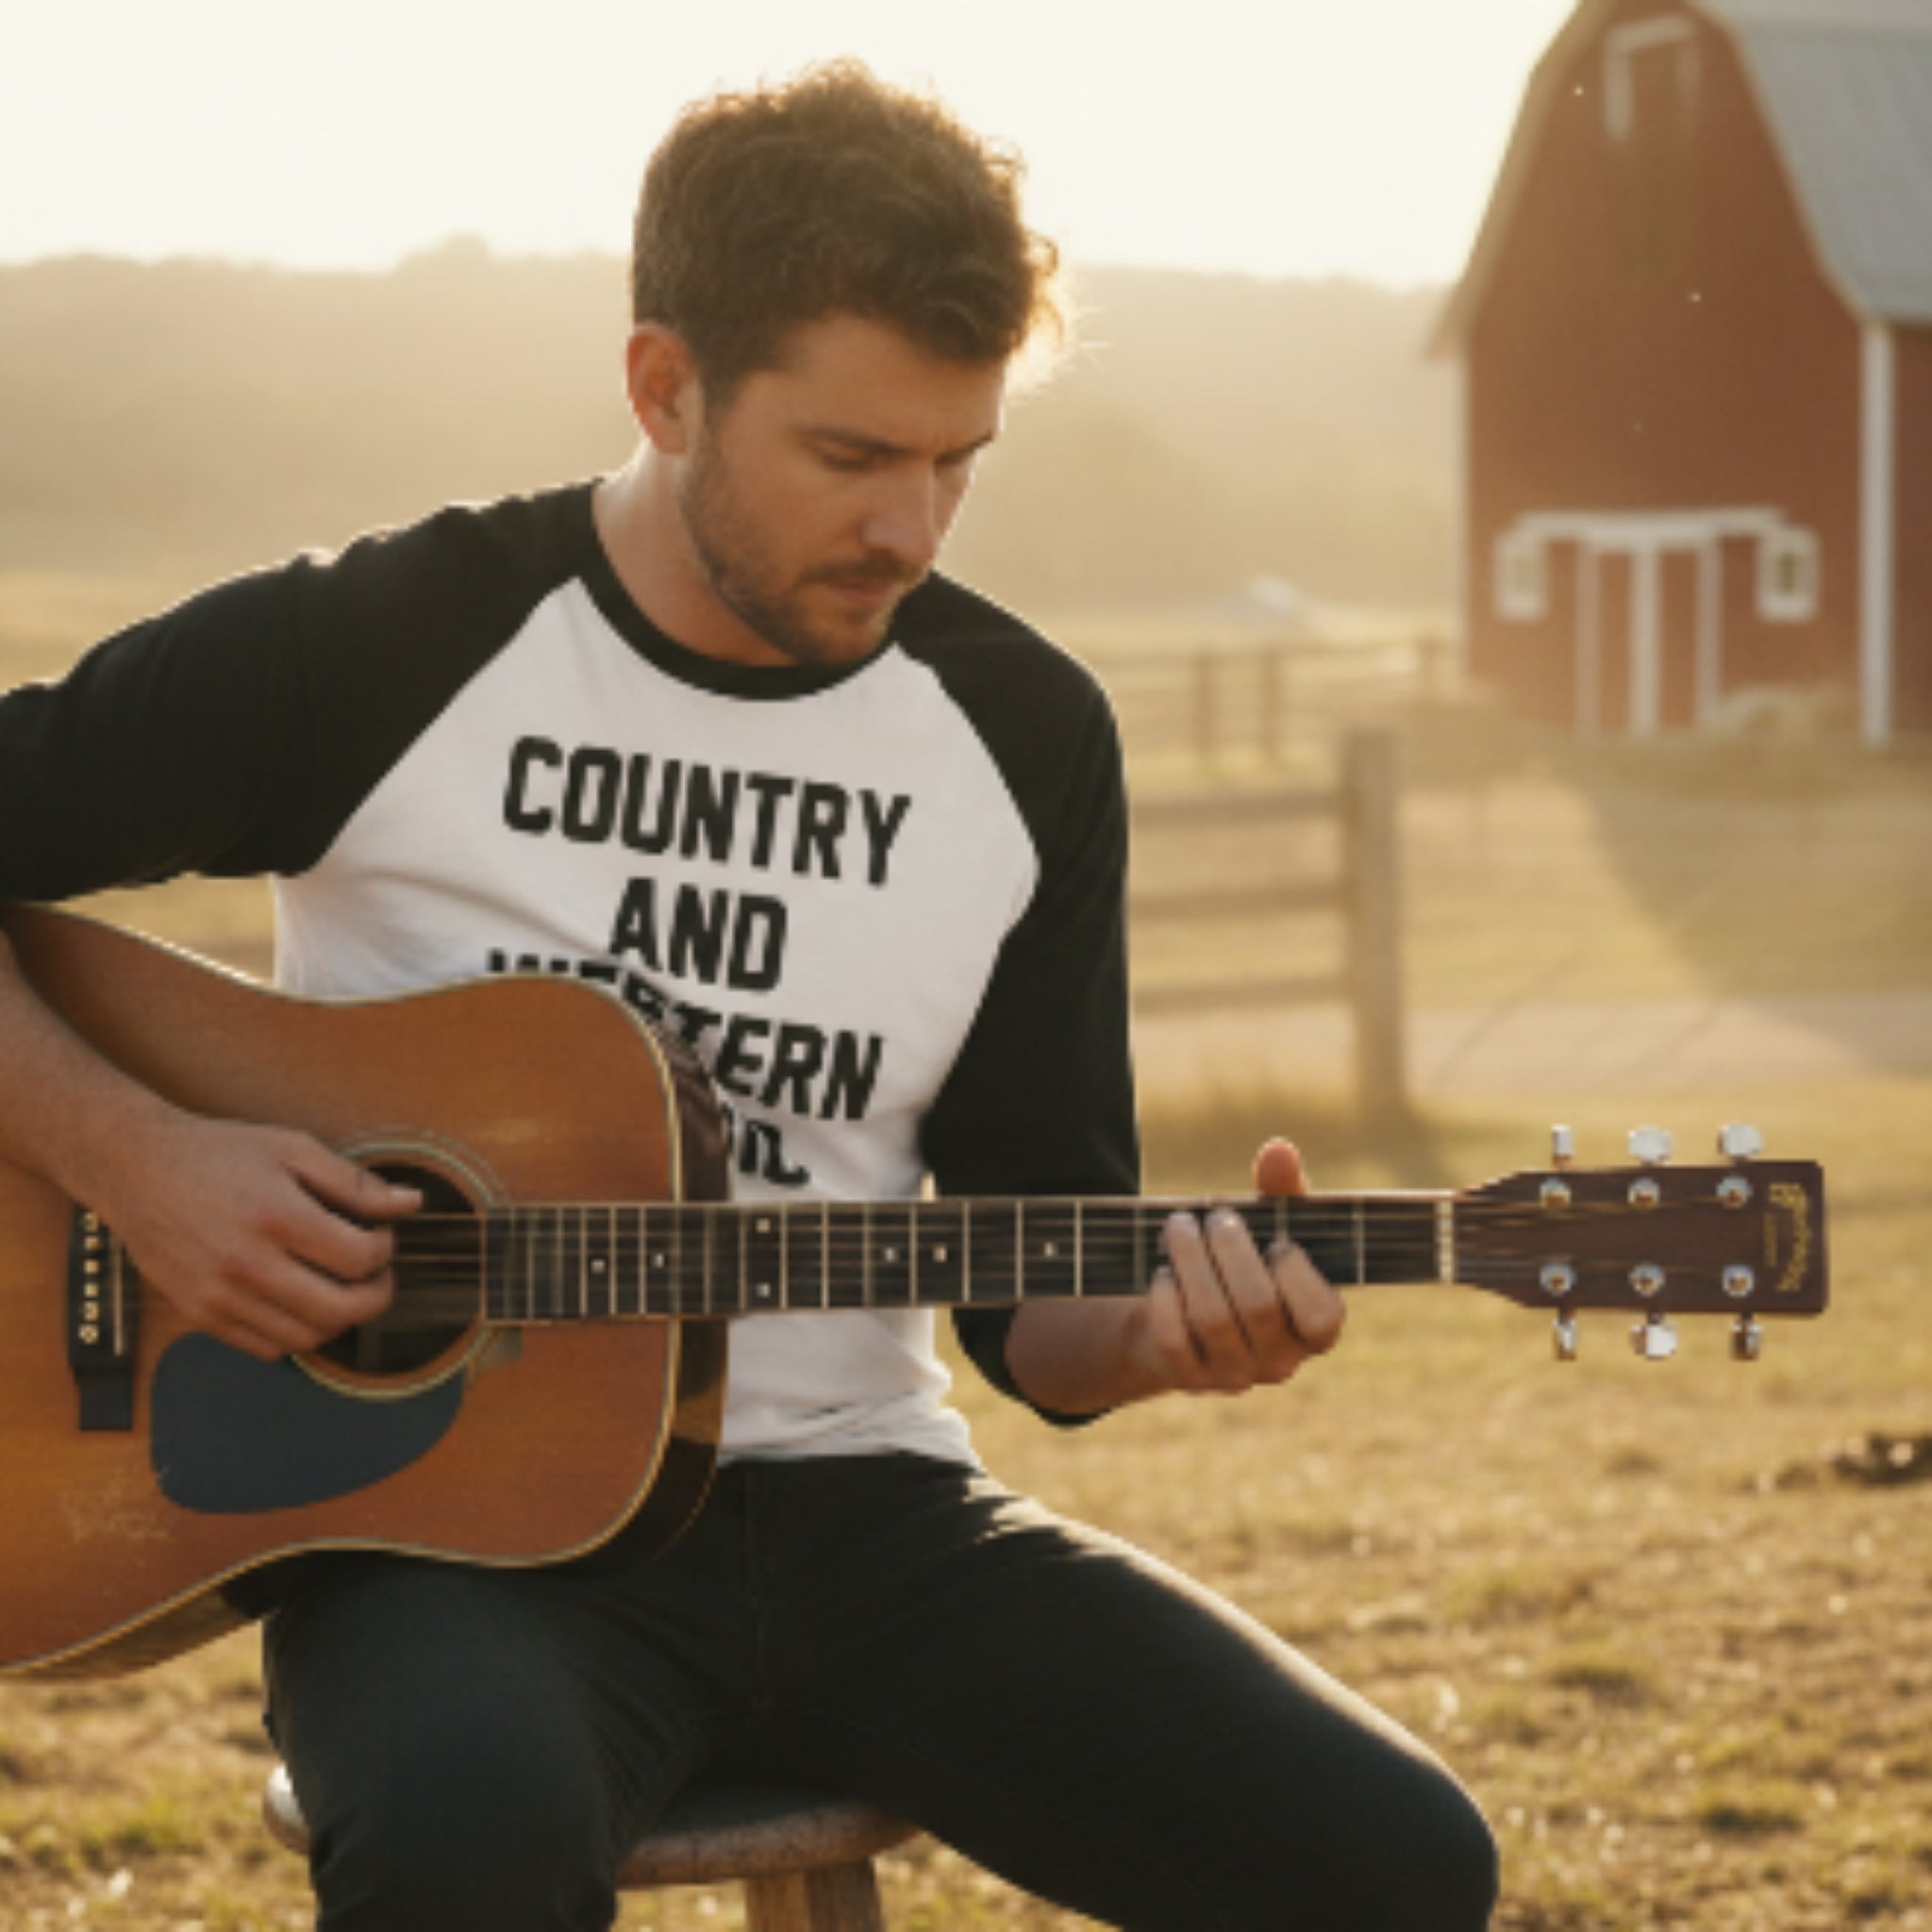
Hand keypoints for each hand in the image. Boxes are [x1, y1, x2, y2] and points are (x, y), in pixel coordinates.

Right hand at [97, 1110, 419, 1360]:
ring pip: (307, 1337)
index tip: (380, 1234)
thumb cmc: (219, 1153)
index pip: (360, 1259)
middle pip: (341, 1310)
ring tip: (339, 1286)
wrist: (136, 1169)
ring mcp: (220, 1297)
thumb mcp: (292, 1148)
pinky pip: (266, 1349)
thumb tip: (412, 1203)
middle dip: (376, 1295)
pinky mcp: (200, 1316)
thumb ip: (355, 1182)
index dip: (386, 1249)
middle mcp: (247, 1264)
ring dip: (339, 1319)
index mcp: (277, 1217)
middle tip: (376, 1273)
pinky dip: (296, 1334)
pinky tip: (300, 1301)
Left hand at [1132, 1137, 1344, 1395]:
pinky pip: (1174, 1338)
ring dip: (1191, 1260)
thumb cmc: (1239, 1261)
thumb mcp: (1265, 1226)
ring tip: (1178, 1227)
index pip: (1323, 1318)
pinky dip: (1166, 1297)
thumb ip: (1281, 1191)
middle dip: (1230, 1249)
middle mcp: (1279, 1362)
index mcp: (1314, 1330)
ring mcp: (1233, 1375)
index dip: (1297, 1275)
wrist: (1178, 1309)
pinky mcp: (1186, 1377)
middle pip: (1259, 1306)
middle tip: (1212, 1218)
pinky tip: (1163, 1272)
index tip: (1277, 1241)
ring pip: (1212, 1319)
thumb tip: (1279, 1150)